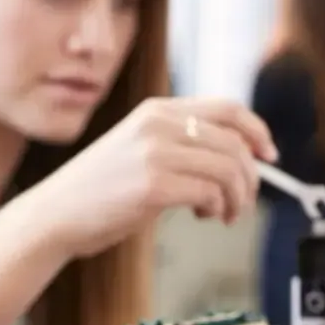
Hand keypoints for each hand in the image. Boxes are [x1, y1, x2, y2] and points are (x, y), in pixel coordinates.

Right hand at [17, 98, 277, 260]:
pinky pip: (209, 193)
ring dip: (236, 198)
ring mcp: (155, 152)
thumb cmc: (98, 191)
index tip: (269, 155)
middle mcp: (158, 124)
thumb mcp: (140, 150)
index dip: (257, 131)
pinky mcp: (153, 184)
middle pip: (234, 142)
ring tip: (222, 214)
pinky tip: (202, 216)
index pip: (227, 108)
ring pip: (228, 169)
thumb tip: (237, 159)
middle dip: (250, 177)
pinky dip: (216, 208)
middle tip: (243, 201)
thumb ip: (181, 144)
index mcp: (157, 110)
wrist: (55, 215)